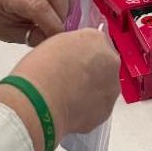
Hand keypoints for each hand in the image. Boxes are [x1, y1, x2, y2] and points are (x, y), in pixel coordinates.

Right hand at [0, 29, 119, 150]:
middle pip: (104, 65)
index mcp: (95, 39)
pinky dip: (87, 110)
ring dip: (90, 92)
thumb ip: (71, 48)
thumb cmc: (40, 69)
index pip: (94, 43)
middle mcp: (110, 61)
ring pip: (103, 88)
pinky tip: (70, 111)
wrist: (40, 101)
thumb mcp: (53, 44)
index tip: (70, 63)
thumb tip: (73, 58)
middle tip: (68, 81)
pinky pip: (98, 108)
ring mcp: (112, 87)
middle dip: (90, 73)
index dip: (80, 55)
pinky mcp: (107, 110)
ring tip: (67, 99)